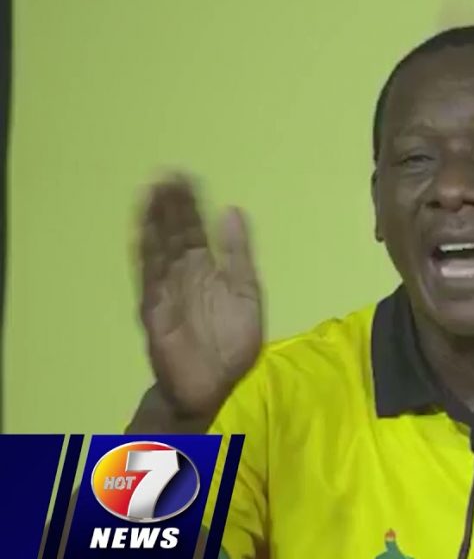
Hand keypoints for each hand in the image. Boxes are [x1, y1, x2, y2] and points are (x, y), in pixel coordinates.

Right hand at [137, 174, 262, 418]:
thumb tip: (234, 210)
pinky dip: (147, 253)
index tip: (185, 177)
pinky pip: (149, 276)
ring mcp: (167, 290)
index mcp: (205, 270)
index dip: (190, 205)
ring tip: (153, 191)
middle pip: (173, 233)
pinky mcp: (156, 308)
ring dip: (155, 221)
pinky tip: (144, 230)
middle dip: (170, 206)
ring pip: (158, 248)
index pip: (194, 230)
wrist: (211, 385)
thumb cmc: (230, 341)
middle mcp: (182, 275)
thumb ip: (239, 253)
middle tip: (168, 174)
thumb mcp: (245, 290)